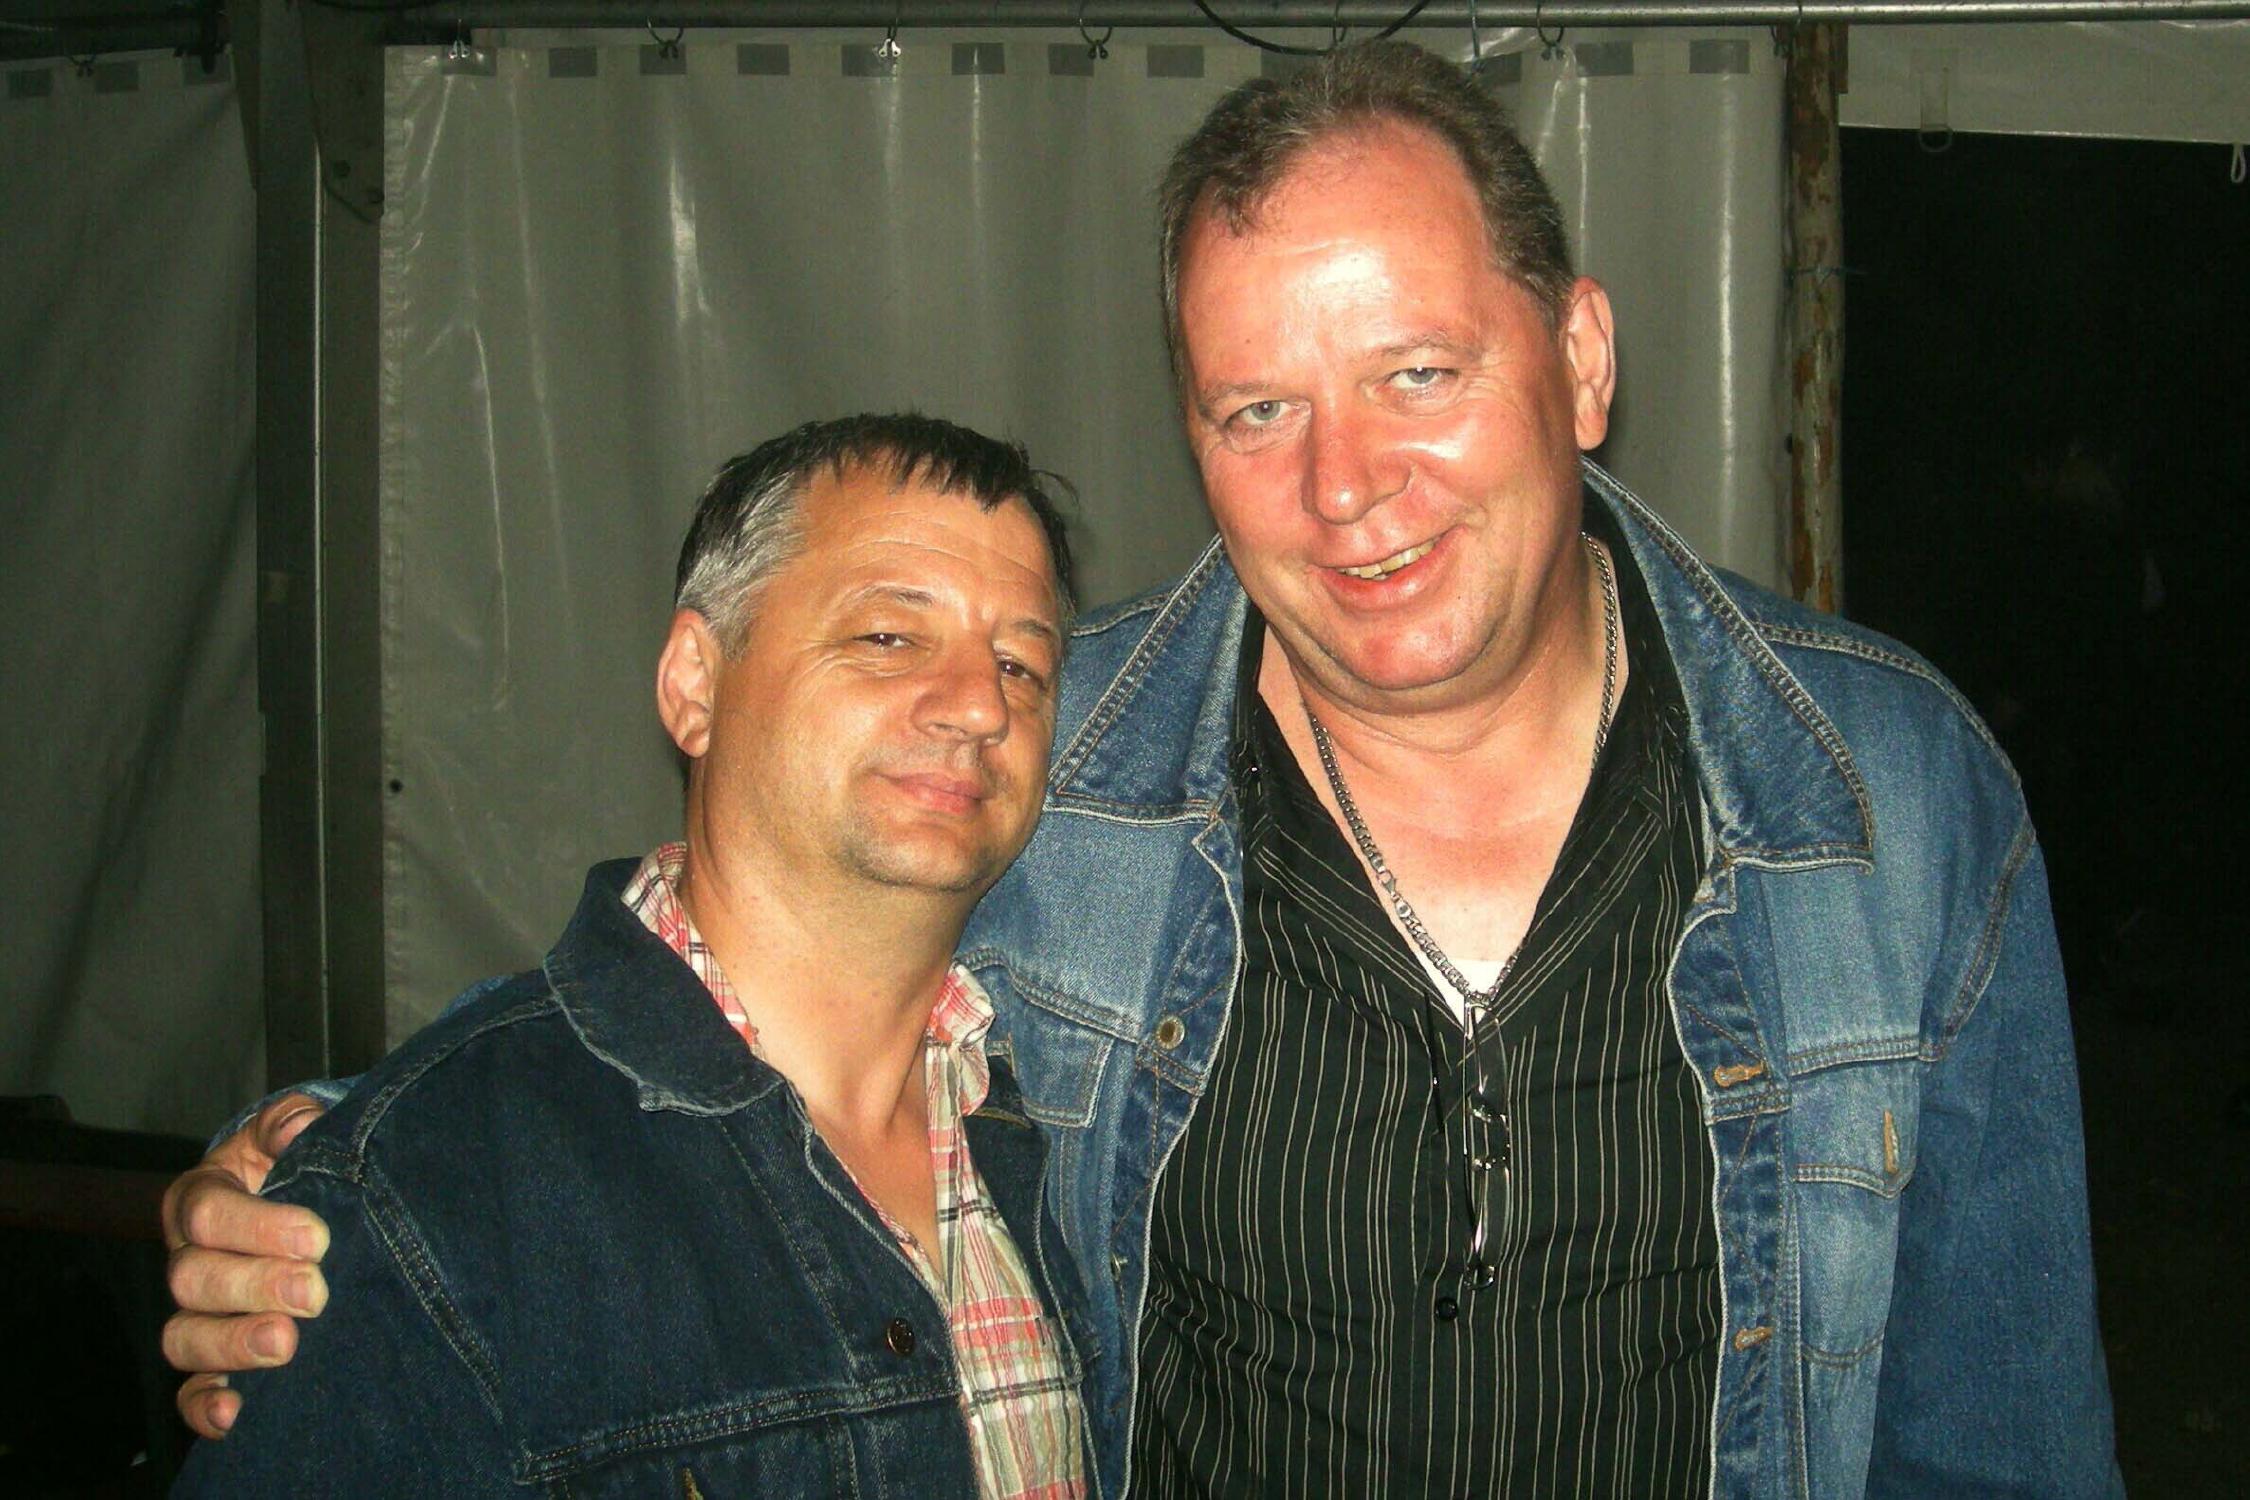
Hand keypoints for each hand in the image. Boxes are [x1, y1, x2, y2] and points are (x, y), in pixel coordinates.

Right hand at [160, 1093, 331, 1438]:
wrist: (312, 1209)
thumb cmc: (299, 1165)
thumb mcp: (295, 1133)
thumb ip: (293, 1121)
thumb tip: (297, 1127)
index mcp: (201, 1199)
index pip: (206, 1212)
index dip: (255, 1227)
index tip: (315, 1237)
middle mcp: (189, 1259)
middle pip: (192, 1279)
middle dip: (253, 1286)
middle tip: (314, 1292)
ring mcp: (197, 1314)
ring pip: (184, 1338)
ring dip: (232, 1345)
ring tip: (286, 1343)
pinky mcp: (212, 1362)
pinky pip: (192, 1392)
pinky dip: (206, 1407)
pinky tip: (237, 1413)